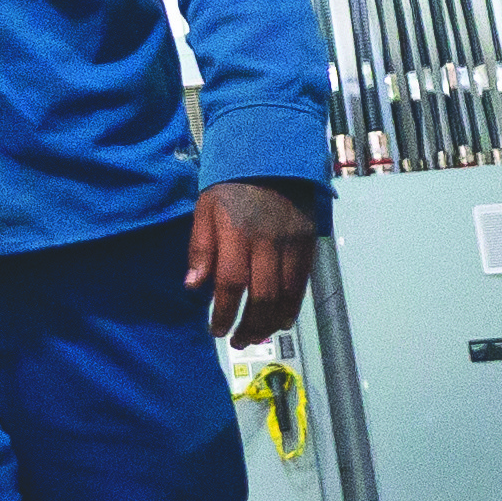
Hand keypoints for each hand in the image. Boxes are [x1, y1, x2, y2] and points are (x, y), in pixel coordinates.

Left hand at [184, 176, 318, 341]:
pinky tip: (281, 321)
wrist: (273, 158)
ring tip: (256, 337)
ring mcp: (292, 245)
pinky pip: (302, 284)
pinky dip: (292, 307)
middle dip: (248, 326)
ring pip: (285, 295)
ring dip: (270, 323)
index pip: (230, 283)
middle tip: (237, 341)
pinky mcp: (308, 245)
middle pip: (261, 296)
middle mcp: (267, 243)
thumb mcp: (204, 210)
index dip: (223, 312)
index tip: (215, 330)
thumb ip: (200, 249)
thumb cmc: (230, 186)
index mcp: (236, 234)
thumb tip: (193, 287)